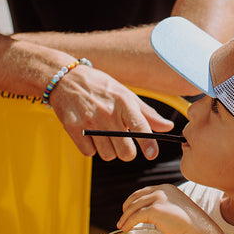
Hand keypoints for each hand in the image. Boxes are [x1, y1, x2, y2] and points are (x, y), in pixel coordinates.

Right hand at [50, 65, 173, 161]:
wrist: (66, 79)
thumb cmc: (99, 87)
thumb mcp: (125, 94)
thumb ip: (146, 113)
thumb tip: (167, 127)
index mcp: (123, 101)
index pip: (140, 127)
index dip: (148, 144)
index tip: (152, 154)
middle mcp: (107, 112)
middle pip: (125, 151)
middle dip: (126, 151)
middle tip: (122, 141)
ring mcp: (90, 122)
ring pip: (108, 155)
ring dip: (108, 149)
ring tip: (103, 133)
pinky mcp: (74, 129)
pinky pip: (89, 153)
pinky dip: (91, 147)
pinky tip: (90, 133)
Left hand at [118, 184, 214, 233]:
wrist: (200, 229)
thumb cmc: (191, 224)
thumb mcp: (177, 208)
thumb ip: (165, 206)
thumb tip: (154, 215)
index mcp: (167, 188)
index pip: (144, 191)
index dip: (134, 199)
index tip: (128, 208)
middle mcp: (161, 190)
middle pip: (137, 196)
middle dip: (127, 207)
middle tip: (122, 217)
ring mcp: (158, 198)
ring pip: (134, 206)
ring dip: (125, 216)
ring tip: (121, 225)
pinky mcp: (156, 210)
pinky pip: (137, 216)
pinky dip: (129, 222)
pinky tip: (126, 228)